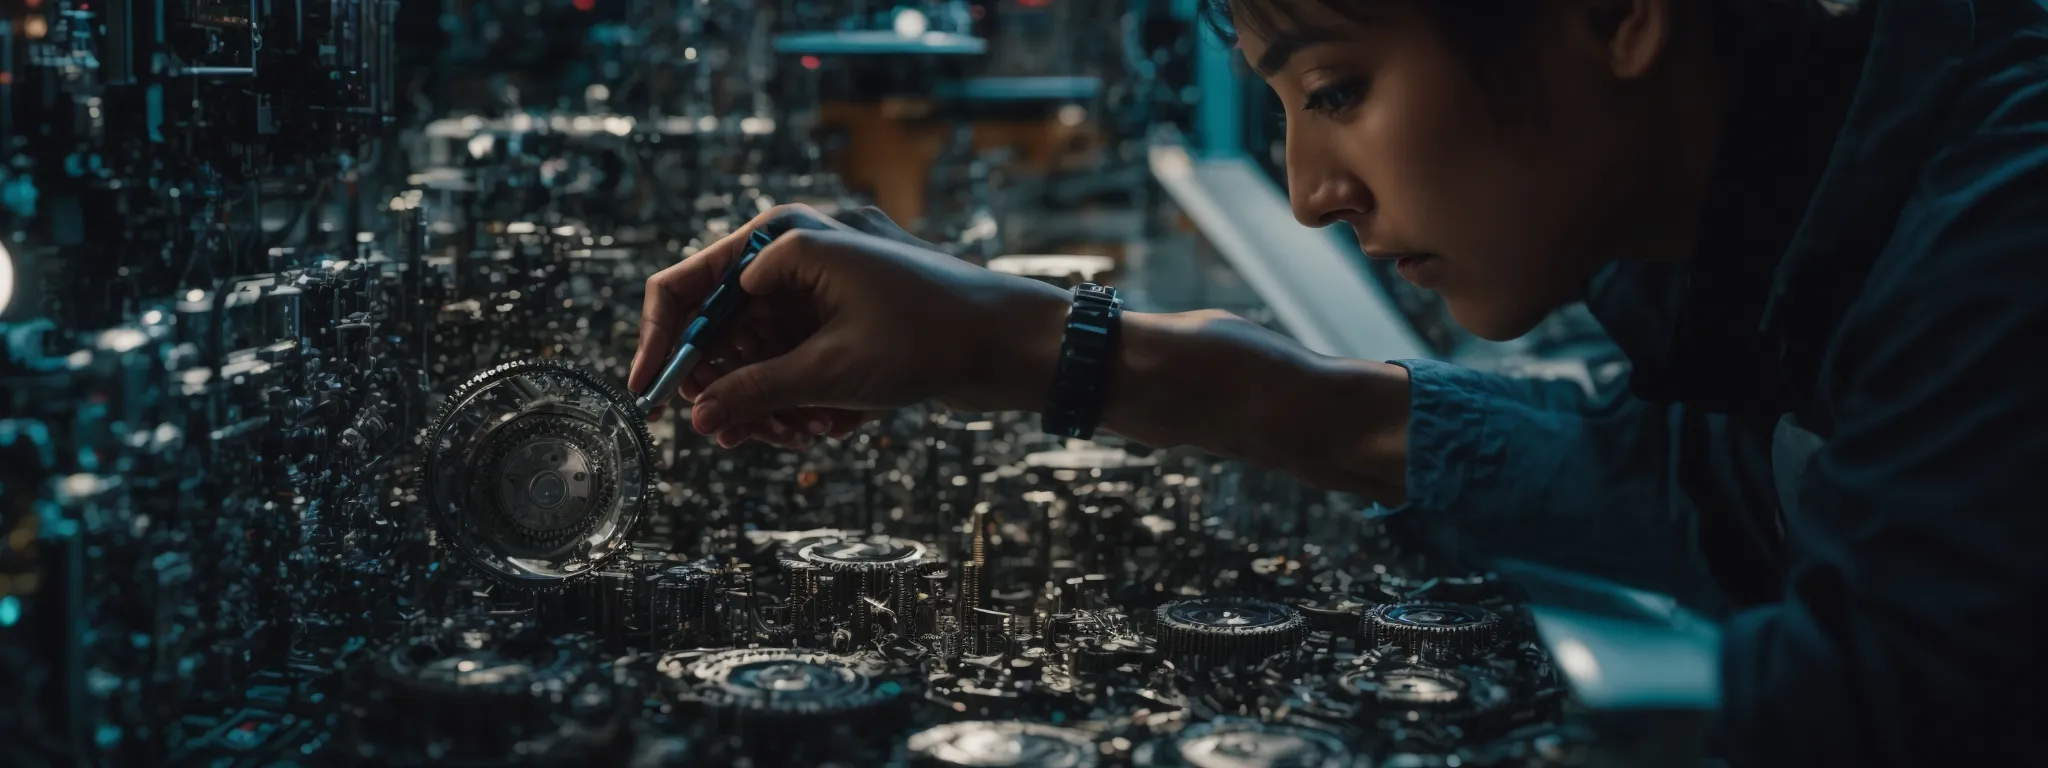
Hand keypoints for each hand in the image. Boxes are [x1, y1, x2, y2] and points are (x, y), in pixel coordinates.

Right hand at [663, 212, 1071, 448]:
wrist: (1017, 342)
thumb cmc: (933, 337)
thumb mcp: (832, 374)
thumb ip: (755, 393)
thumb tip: (698, 418)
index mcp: (783, 241)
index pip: (687, 288)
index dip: (660, 348)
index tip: (650, 402)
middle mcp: (797, 253)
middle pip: (723, 328)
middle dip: (729, 389)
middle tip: (736, 440)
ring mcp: (822, 284)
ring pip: (760, 351)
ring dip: (772, 400)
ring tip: (803, 434)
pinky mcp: (845, 314)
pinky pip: (797, 356)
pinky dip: (805, 394)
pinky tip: (835, 424)